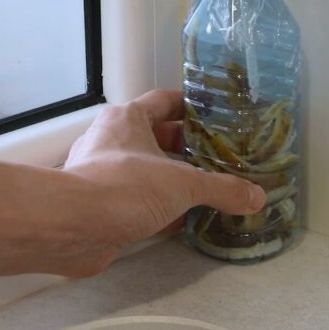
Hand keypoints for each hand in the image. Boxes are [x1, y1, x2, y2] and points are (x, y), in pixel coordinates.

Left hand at [61, 89, 265, 274]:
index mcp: (128, 119)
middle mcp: (112, 141)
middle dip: (187, 148)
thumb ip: (222, 188)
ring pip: (147, 170)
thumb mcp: (183, 183)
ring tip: (209, 187)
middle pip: (156, 137)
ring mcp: (103, 174)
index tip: (216, 115)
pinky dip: (161, 209)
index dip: (191, 105)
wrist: (72, 228)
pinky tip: (185, 219)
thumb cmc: (124, 186)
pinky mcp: (101, 206)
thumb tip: (256, 196)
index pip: (164, 101)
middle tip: (221, 157)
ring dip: (173, 180)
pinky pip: (138, 201)